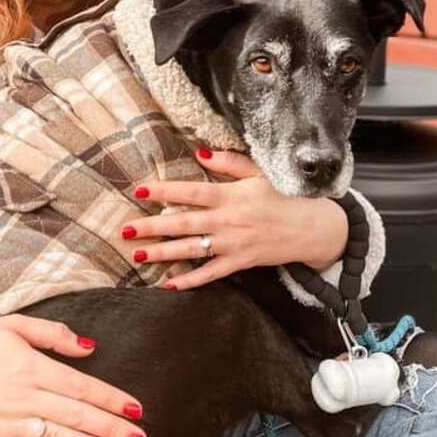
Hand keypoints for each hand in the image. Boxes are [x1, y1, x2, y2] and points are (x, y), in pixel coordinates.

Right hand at [0, 316, 146, 436]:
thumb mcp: (13, 325)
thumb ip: (53, 334)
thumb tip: (89, 347)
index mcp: (29, 366)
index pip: (80, 386)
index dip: (110, 398)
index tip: (136, 408)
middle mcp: (21, 397)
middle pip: (75, 416)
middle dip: (111, 428)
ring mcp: (8, 422)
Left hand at [122, 149, 348, 290]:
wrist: (312, 228)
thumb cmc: (285, 196)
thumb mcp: (260, 172)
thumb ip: (229, 162)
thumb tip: (200, 152)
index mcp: (231, 196)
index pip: (191, 191)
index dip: (164, 190)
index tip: (139, 189)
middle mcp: (228, 221)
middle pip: (183, 224)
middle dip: (152, 227)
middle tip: (125, 230)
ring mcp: (233, 244)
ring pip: (191, 250)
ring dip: (163, 253)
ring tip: (136, 255)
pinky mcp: (240, 262)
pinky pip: (211, 274)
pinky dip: (190, 281)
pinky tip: (168, 285)